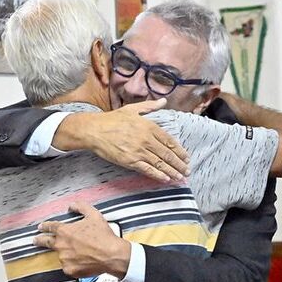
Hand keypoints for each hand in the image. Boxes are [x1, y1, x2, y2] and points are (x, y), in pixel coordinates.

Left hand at [33, 202, 130, 278]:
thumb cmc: (103, 236)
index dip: (44, 226)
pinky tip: (82, 261)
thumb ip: (81, 207)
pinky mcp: (69, 270)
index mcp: (65, 231)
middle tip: (35, 240)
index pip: (50, 227)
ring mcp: (64, 258)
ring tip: (76, 253)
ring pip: (61, 255)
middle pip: (45, 242)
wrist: (111, 255)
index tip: (41, 227)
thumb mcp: (93, 215)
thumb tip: (72, 205)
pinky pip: (68, 266)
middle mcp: (61, 245)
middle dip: (39, 240)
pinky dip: (72, 264)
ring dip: (64, 253)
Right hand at [54, 98, 189, 181]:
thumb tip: (163, 101)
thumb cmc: (112, 119)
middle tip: (187, 171)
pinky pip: (147, 170)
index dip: (180, 151)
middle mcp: (146, 139)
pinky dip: (158, 175)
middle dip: (179, 164)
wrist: (94, 130)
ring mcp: (138, 151)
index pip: (169, 141)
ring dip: (172, 171)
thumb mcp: (132, 109)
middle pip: (167, 154)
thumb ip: (150, 106)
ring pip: (160, 163)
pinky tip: (166, 179)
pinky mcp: (130, 161)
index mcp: (149, 126)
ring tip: (180, 177)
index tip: (186, 158)